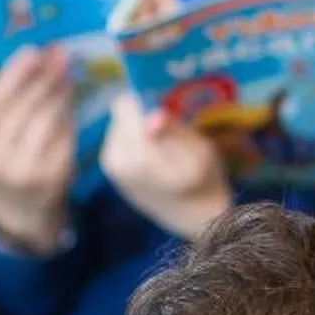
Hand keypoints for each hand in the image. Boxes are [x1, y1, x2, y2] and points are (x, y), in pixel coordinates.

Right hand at [0, 46, 77, 254]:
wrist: (16, 214)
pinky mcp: (52, 179)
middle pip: (23, 107)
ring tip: (68, 74)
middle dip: (43, 77)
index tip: (33, 50)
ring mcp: (25, 171)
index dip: (15, 72)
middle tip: (60, 56)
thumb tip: (32, 60)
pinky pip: (64, 139)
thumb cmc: (4, 165)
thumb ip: (3, 108)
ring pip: (45, 121)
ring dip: (59, 93)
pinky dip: (69, 117)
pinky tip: (72, 102)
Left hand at [99, 93, 234, 240]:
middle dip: (142, 111)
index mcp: (140, 158)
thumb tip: (152, 115)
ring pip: (118, 122)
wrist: (193, 218)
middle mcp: (118, 161)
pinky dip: (134, 137)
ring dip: (138, 124)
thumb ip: (174, 131)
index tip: (164, 104)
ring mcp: (111, 167)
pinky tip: (154, 151)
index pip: (125, 105)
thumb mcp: (201, 152)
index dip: (144, 97)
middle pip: (121, 110)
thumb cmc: (204, 181)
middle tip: (168, 124)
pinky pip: (117, 136)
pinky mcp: (110, 169)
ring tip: (163, 141)